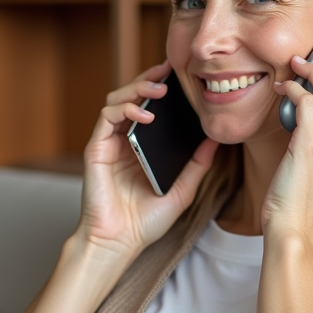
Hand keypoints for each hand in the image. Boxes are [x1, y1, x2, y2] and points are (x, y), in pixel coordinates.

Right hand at [76, 61, 218, 260]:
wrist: (120, 242)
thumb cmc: (146, 221)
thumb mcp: (183, 190)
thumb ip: (198, 165)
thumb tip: (216, 140)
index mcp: (142, 147)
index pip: (151, 108)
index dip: (163, 88)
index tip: (182, 78)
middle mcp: (124, 141)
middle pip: (133, 97)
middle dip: (150, 79)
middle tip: (169, 71)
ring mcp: (109, 143)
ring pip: (117, 100)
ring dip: (137, 88)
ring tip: (159, 90)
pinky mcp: (96, 148)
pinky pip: (107, 116)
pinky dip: (125, 109)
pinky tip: (144, 113)